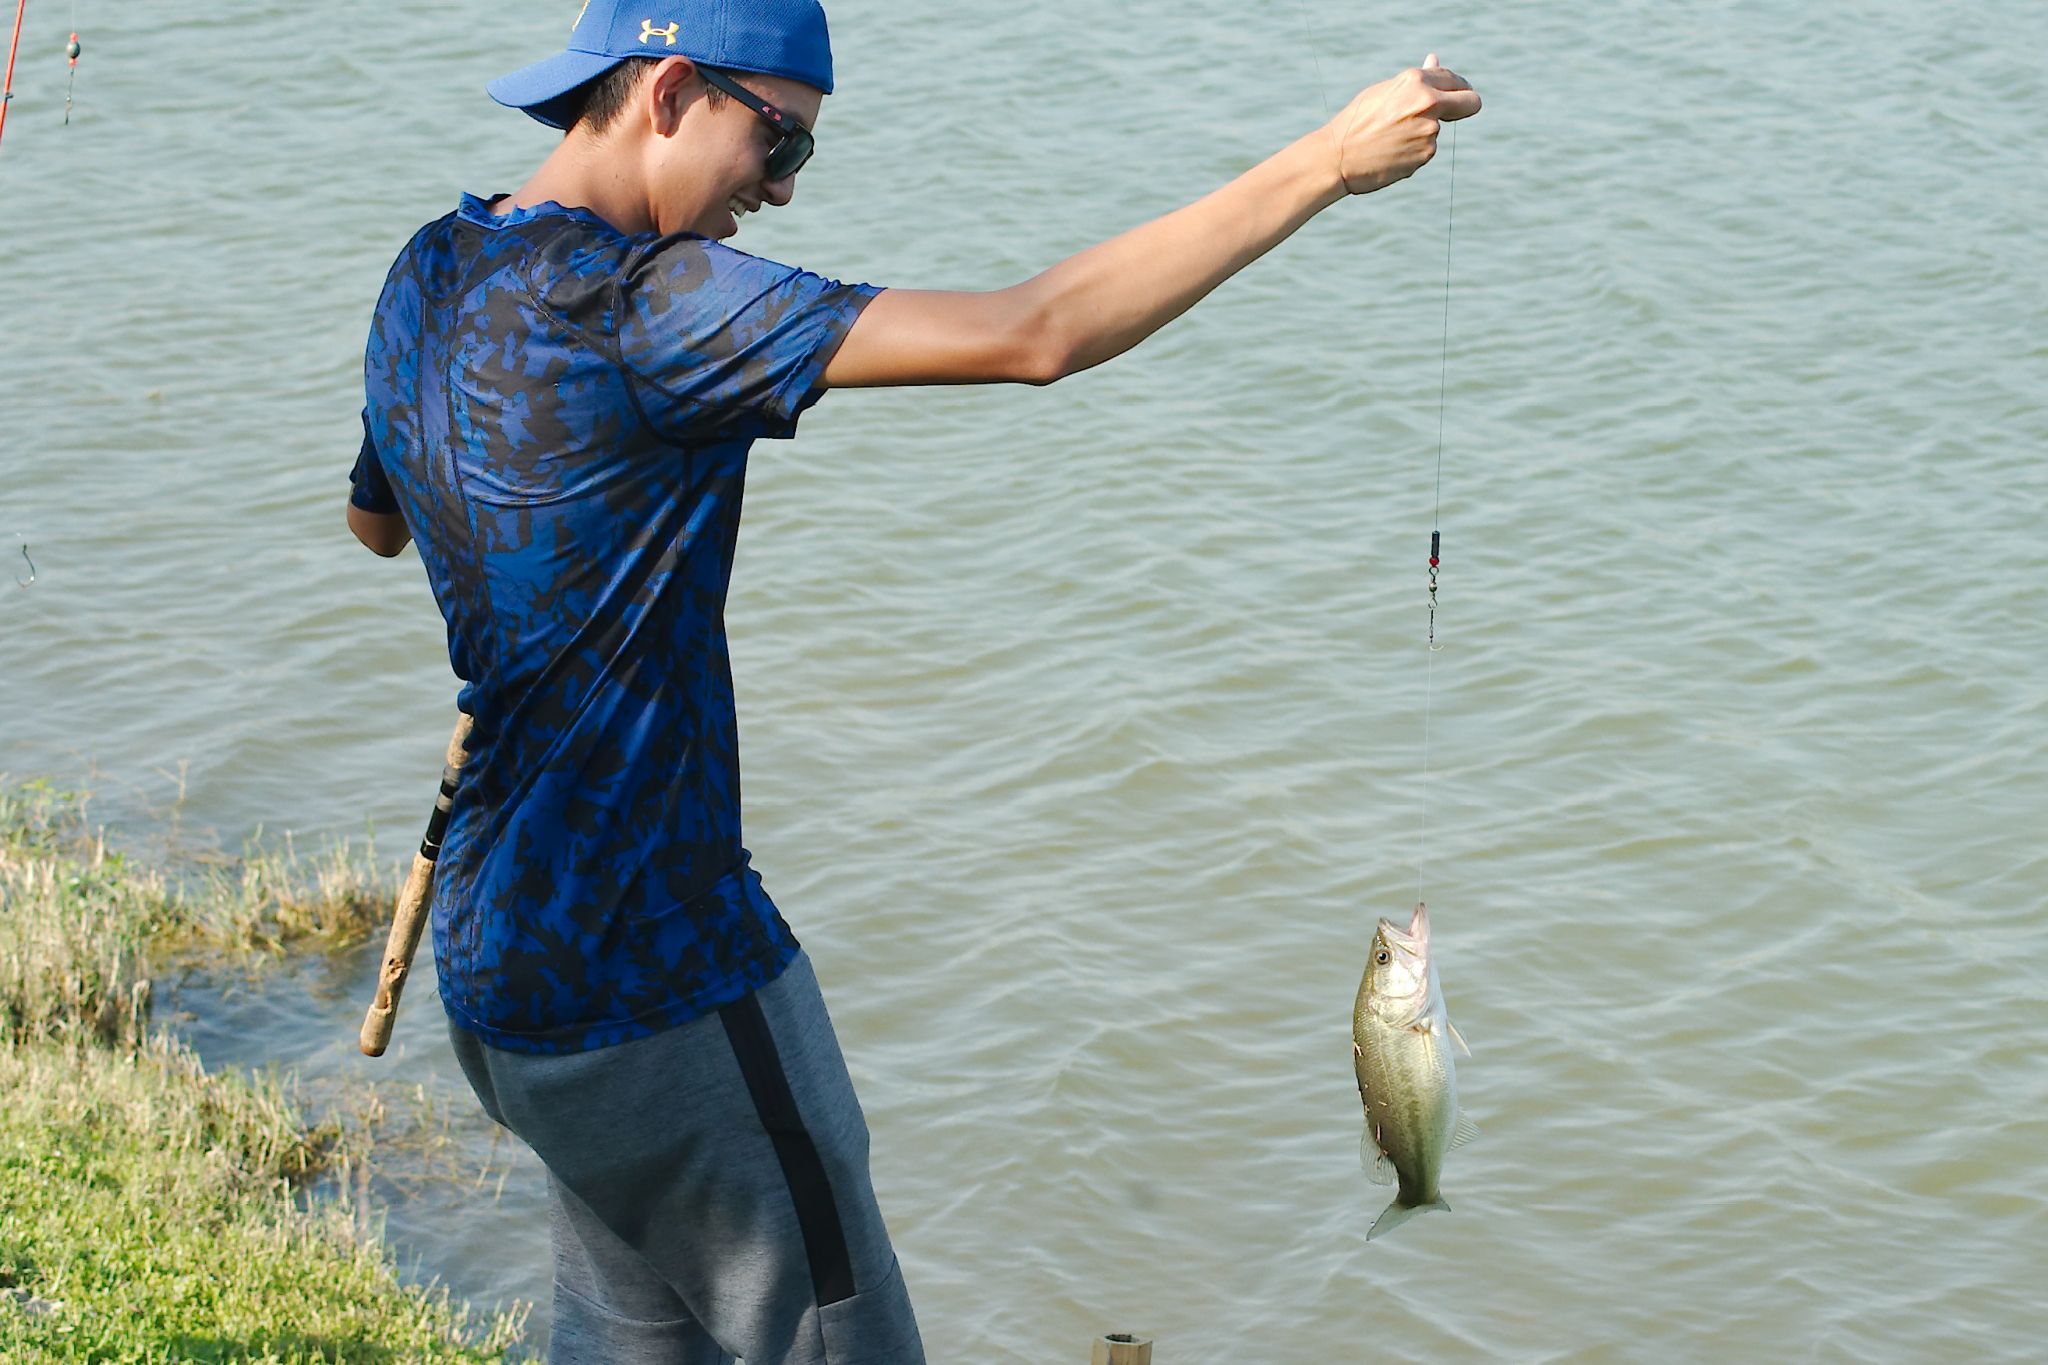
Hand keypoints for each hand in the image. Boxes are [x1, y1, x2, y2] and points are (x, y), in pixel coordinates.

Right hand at [1327, 54, 1480, 195]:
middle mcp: (1428, 102)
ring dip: (1423, 132)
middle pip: (1471, 103)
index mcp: (1416, 81)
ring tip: (1391, 137)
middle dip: (1466, 105)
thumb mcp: (1385, 92)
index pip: (1455, 80)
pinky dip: (1414, 150)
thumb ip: (1417, 80)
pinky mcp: (1426, 154)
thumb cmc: (1357, 121)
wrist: (1338, 157)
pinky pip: (1427, 148)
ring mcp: (1430, 131)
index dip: (1457, 87)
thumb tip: (1435, 60)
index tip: (1455, 93)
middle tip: (1454, 111)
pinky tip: (1391, 151)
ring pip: (1439, 129)